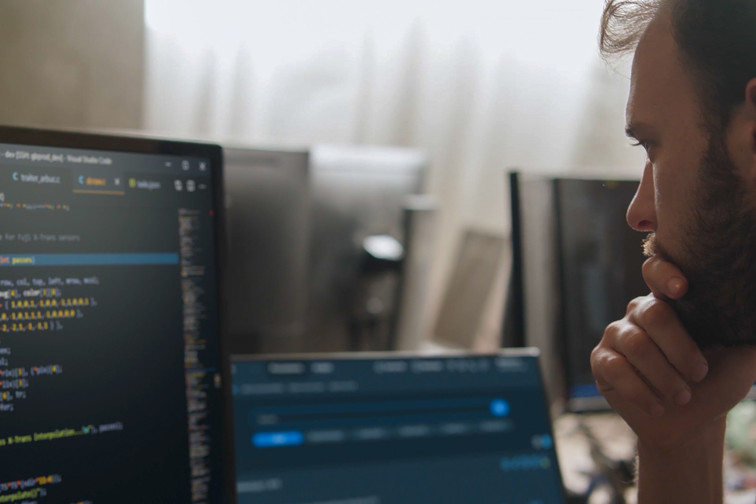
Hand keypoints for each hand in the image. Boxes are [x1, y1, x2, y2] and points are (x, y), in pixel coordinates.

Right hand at [591, 255, 755, 451]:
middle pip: (654, 315)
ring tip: (682, 398)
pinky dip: (641, 392)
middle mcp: (639, 312)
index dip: (664, 273)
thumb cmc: (716, 383)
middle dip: (680, 349)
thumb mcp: (741, 356)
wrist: (691, 423)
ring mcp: (616, 334)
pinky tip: (657, 407)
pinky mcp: (601, 360)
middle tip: (698, 375)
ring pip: (636, 345)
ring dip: (664, 377)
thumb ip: (749, 329)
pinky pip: (616, 368)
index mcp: (670, 301)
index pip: (656, 270)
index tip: (682, 289)